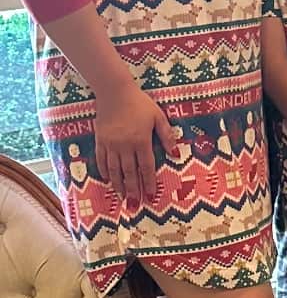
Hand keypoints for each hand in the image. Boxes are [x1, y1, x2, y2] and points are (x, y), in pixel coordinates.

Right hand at [95, 83, 177, 203]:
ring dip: (118, 185)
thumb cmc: (140, 103)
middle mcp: (125, 146)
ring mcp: (111, 144)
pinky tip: (108, 180)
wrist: (115, 93)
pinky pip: (101, 160)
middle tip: (134, 205)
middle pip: (129, 172)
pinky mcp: (100, 141)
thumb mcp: (158, 117)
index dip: (149, 183)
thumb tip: (176, 153)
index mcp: (141, 141)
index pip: (146, 167)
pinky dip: (104, 172)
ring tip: (121, 197)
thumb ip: (167, 135)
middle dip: (133, 190)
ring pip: (114, 170)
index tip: (151, 196)